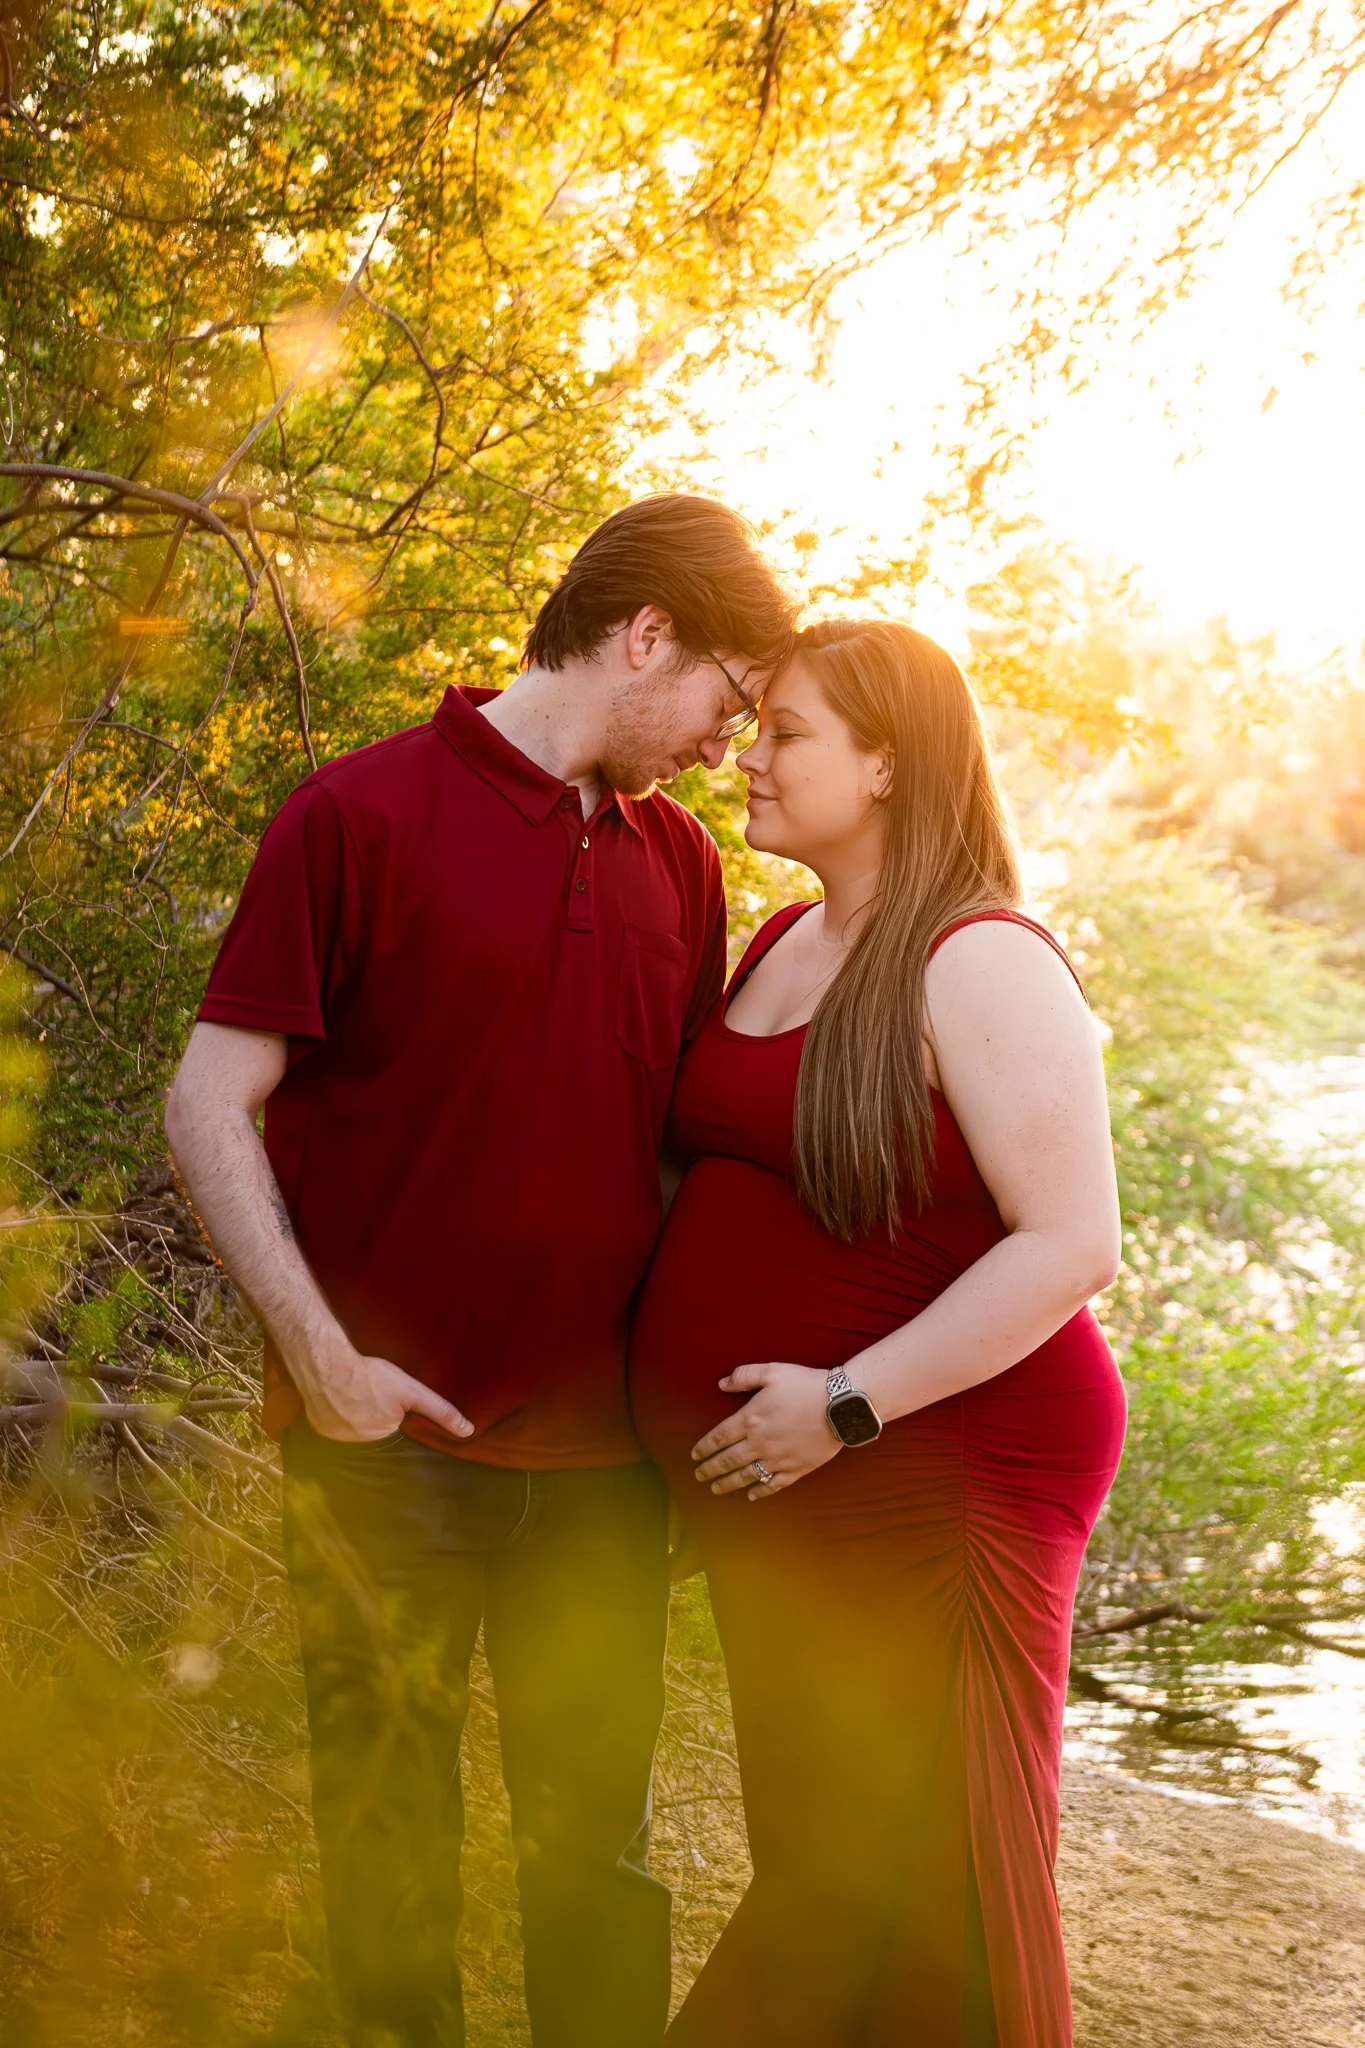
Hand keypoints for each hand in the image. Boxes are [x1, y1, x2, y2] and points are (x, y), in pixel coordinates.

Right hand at [293, 1337, 473, 1444]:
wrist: (327, 1366)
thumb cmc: (371, 1376)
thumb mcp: (413, 1391)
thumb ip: (440, 1411)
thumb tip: (468, 1431)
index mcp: (381, 1435)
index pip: (391, 1428)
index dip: (391, 1412)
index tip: (388, 1399)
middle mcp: (357, 1442)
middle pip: (370, 1427)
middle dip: (372, 1411)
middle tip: (370, 1389)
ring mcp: (334, 1435)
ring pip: (350, 1424)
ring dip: (352, 1411)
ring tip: (354, 1390)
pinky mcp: (317, 1425)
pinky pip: (330, 1420)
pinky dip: (333, 1410)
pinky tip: (337, 1394)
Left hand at [691, 1360, 839, 1501]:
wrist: (840, 1405)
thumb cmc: (805, 1384)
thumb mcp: (772, 1371)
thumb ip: (744, 1376)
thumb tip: (722, 1383)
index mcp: (750, 1419)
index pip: (719, 1437)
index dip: (705, 1447)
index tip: (695, 1456)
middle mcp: (760, 1443)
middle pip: (728, 1460)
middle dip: (710, 1469)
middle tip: (699, 1476)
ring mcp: (777, 1458)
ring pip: (746, 1476)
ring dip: (728, 1483)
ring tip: (715, 1488)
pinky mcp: (796, 1468)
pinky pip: (773, 1484)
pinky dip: (760, 1492)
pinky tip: (751, 1495)